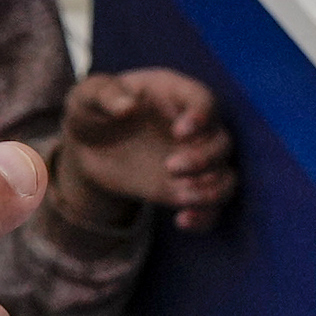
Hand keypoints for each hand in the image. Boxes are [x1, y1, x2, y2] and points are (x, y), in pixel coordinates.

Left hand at [62, 67, 235, 231]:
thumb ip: (105, 95)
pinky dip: (205, 217)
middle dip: (204, 158)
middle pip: (222, 142)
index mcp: (173, 94)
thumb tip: (127, 106)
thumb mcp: (88, 95)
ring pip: (227, 176)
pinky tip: (182, 221)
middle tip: (170, 167)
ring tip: (181, 198)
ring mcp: (193, 159)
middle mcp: (192, 127)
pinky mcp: (186, 188)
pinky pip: (212, 207)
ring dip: (212, 190)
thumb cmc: (92, 110)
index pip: (204, 100)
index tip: (180, 132)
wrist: (87, 147)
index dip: (201, 116)